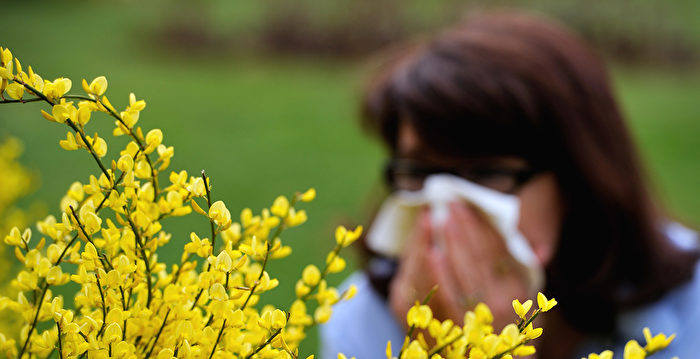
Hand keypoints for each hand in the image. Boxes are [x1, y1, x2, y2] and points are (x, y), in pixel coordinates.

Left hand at [388, 202, 530, 330]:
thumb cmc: (510, 331)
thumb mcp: (528, 305)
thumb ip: (527, 273)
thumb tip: (542, 248)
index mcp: (515, 295)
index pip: (496, 251)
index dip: (479, 225)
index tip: (466, 204)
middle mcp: (493, 307)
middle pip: (472, 259)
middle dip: (458, 228)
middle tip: (446, 204)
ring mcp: (467, 319)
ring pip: (451, 273)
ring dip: (440, 243)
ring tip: (430, 219)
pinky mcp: (442, 327)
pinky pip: (433, 294)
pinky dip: (428, 270)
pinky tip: (425, 250)